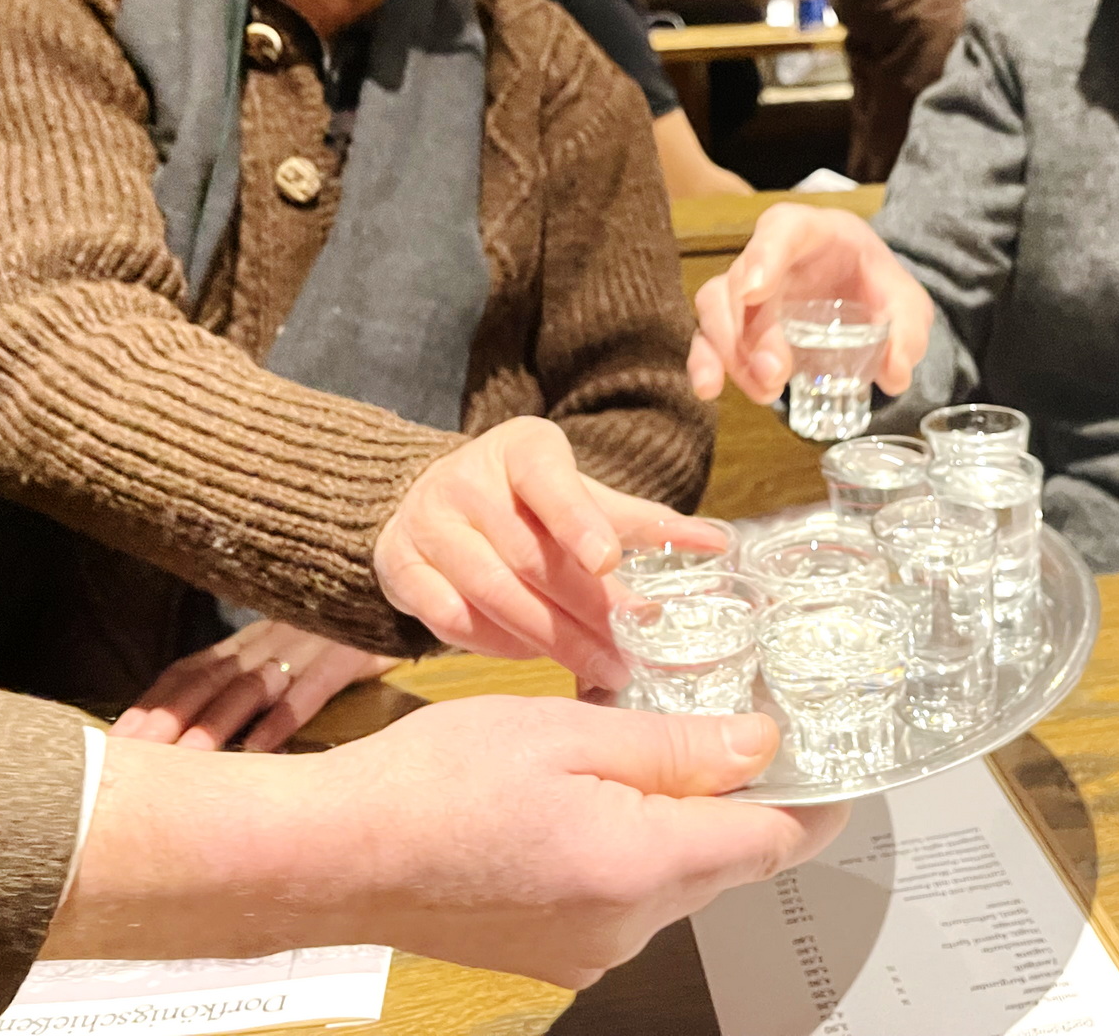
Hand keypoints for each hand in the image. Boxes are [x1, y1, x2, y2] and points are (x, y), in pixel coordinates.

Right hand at [49, 697, 849, 987]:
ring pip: (675, 876)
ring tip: (642, 749)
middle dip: (740, 799)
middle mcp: (627, 925)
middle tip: (733, 724)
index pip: (774, 843)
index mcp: (641, 866)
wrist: (331, 857)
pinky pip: (624, 896)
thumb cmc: (433, 785)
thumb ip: (674, 747)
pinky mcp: (553, 952)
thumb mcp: (568, 734)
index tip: (834, 759)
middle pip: (727, 861)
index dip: (815, 798)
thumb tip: (759, 748)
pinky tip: (587, 797)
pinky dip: (629, 846)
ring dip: (679, 819)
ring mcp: (588, 948)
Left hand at [109, 620, 398, 752]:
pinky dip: (283, 718)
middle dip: (165, 722)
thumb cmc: (351, 629)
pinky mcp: (348, 654)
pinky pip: (310, 689)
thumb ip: (258, 676)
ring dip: (213, 727)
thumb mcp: (298, 646)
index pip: (188, 671)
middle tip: (129, 761)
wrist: (411, 582)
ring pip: (248, 688)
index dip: (151, 705)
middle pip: (206, 682)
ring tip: (183, 764)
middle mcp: (269, 641)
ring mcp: (307, 646)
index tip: (115, 741)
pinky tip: (260, 748)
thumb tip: (213, 725)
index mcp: (252, 640)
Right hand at [374, 416, 724, 691]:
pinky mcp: (399, 566)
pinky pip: (450, 618)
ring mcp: (426, 523)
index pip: (549, 481)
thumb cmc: (525, 499)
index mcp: (520, 450)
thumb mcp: (579, 493)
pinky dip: (496, 643)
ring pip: (491, 590)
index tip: (608, 562)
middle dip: (584, 608)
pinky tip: (533, 658)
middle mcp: (466, 481)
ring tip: (597, 667)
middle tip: (628, 652)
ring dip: (548, 637)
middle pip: (529, 553)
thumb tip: (718, 543)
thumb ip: (640, 522)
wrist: (429, 497)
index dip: (578, 521)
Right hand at [687, 203, 932, 404]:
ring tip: (766, 391)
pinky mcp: (736, 321)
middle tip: (775, 373)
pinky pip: (707, 335)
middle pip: (739, 280)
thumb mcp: (907, 303)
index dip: (763, 257)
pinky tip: (709, 389)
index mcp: (813, 231)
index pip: (782, 229)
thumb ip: (908, 331)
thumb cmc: (877, 285)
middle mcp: (769, 253)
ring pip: (716, 307)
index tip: (754, 292)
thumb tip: (894, 373)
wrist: (863, 293)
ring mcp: (746, 287)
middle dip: (750, 331)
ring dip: (731, 352)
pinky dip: (704, 362)